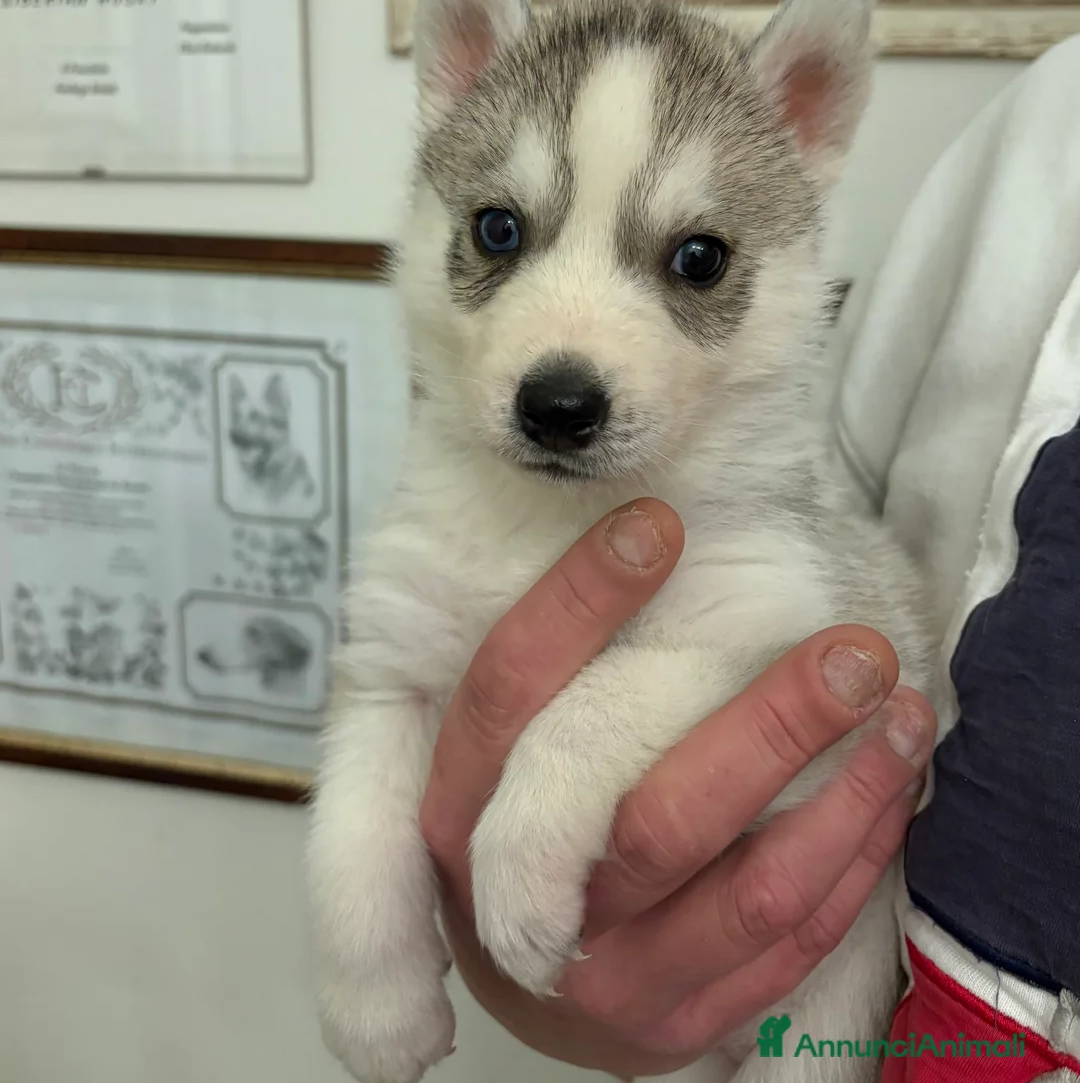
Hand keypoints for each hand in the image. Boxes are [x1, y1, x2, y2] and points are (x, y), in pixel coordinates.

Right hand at [419, 498, 934, 1076]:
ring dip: (837, 793)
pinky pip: (792, 945)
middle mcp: (522, 913)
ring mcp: (611, 982)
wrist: (531, 973)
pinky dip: (853, 858)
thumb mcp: (487, 742)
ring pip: (747, 892)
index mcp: (455, 812)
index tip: (657, 524)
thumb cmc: (512, 813)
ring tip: (896, 704)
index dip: (575, 604)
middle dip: (768, 727)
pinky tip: (890, 782)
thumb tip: (595, 504)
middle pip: (653, 818)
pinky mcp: (684, 1024)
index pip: (508, 698)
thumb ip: (527, 662)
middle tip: (851, 648)